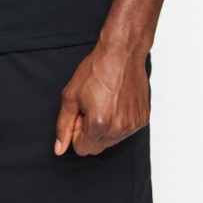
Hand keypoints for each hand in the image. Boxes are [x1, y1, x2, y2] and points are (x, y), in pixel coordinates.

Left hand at [54, 41, 149, 156]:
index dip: (76, 132)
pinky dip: (119, 121)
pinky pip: (126, 131)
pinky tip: (116, 102)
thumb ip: (63, 125)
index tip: (78, 115)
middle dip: (89, 132)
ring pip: (112, 141)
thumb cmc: (96, 69)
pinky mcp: (143, 119)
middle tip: (89, 107)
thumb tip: (59, 149)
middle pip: (97, 148)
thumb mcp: (71, 94)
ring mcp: (133, 125)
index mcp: (98, 124)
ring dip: (105, 128)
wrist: (122, 53)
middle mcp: (118, 128)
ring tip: (104, 102)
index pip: (82, 149)